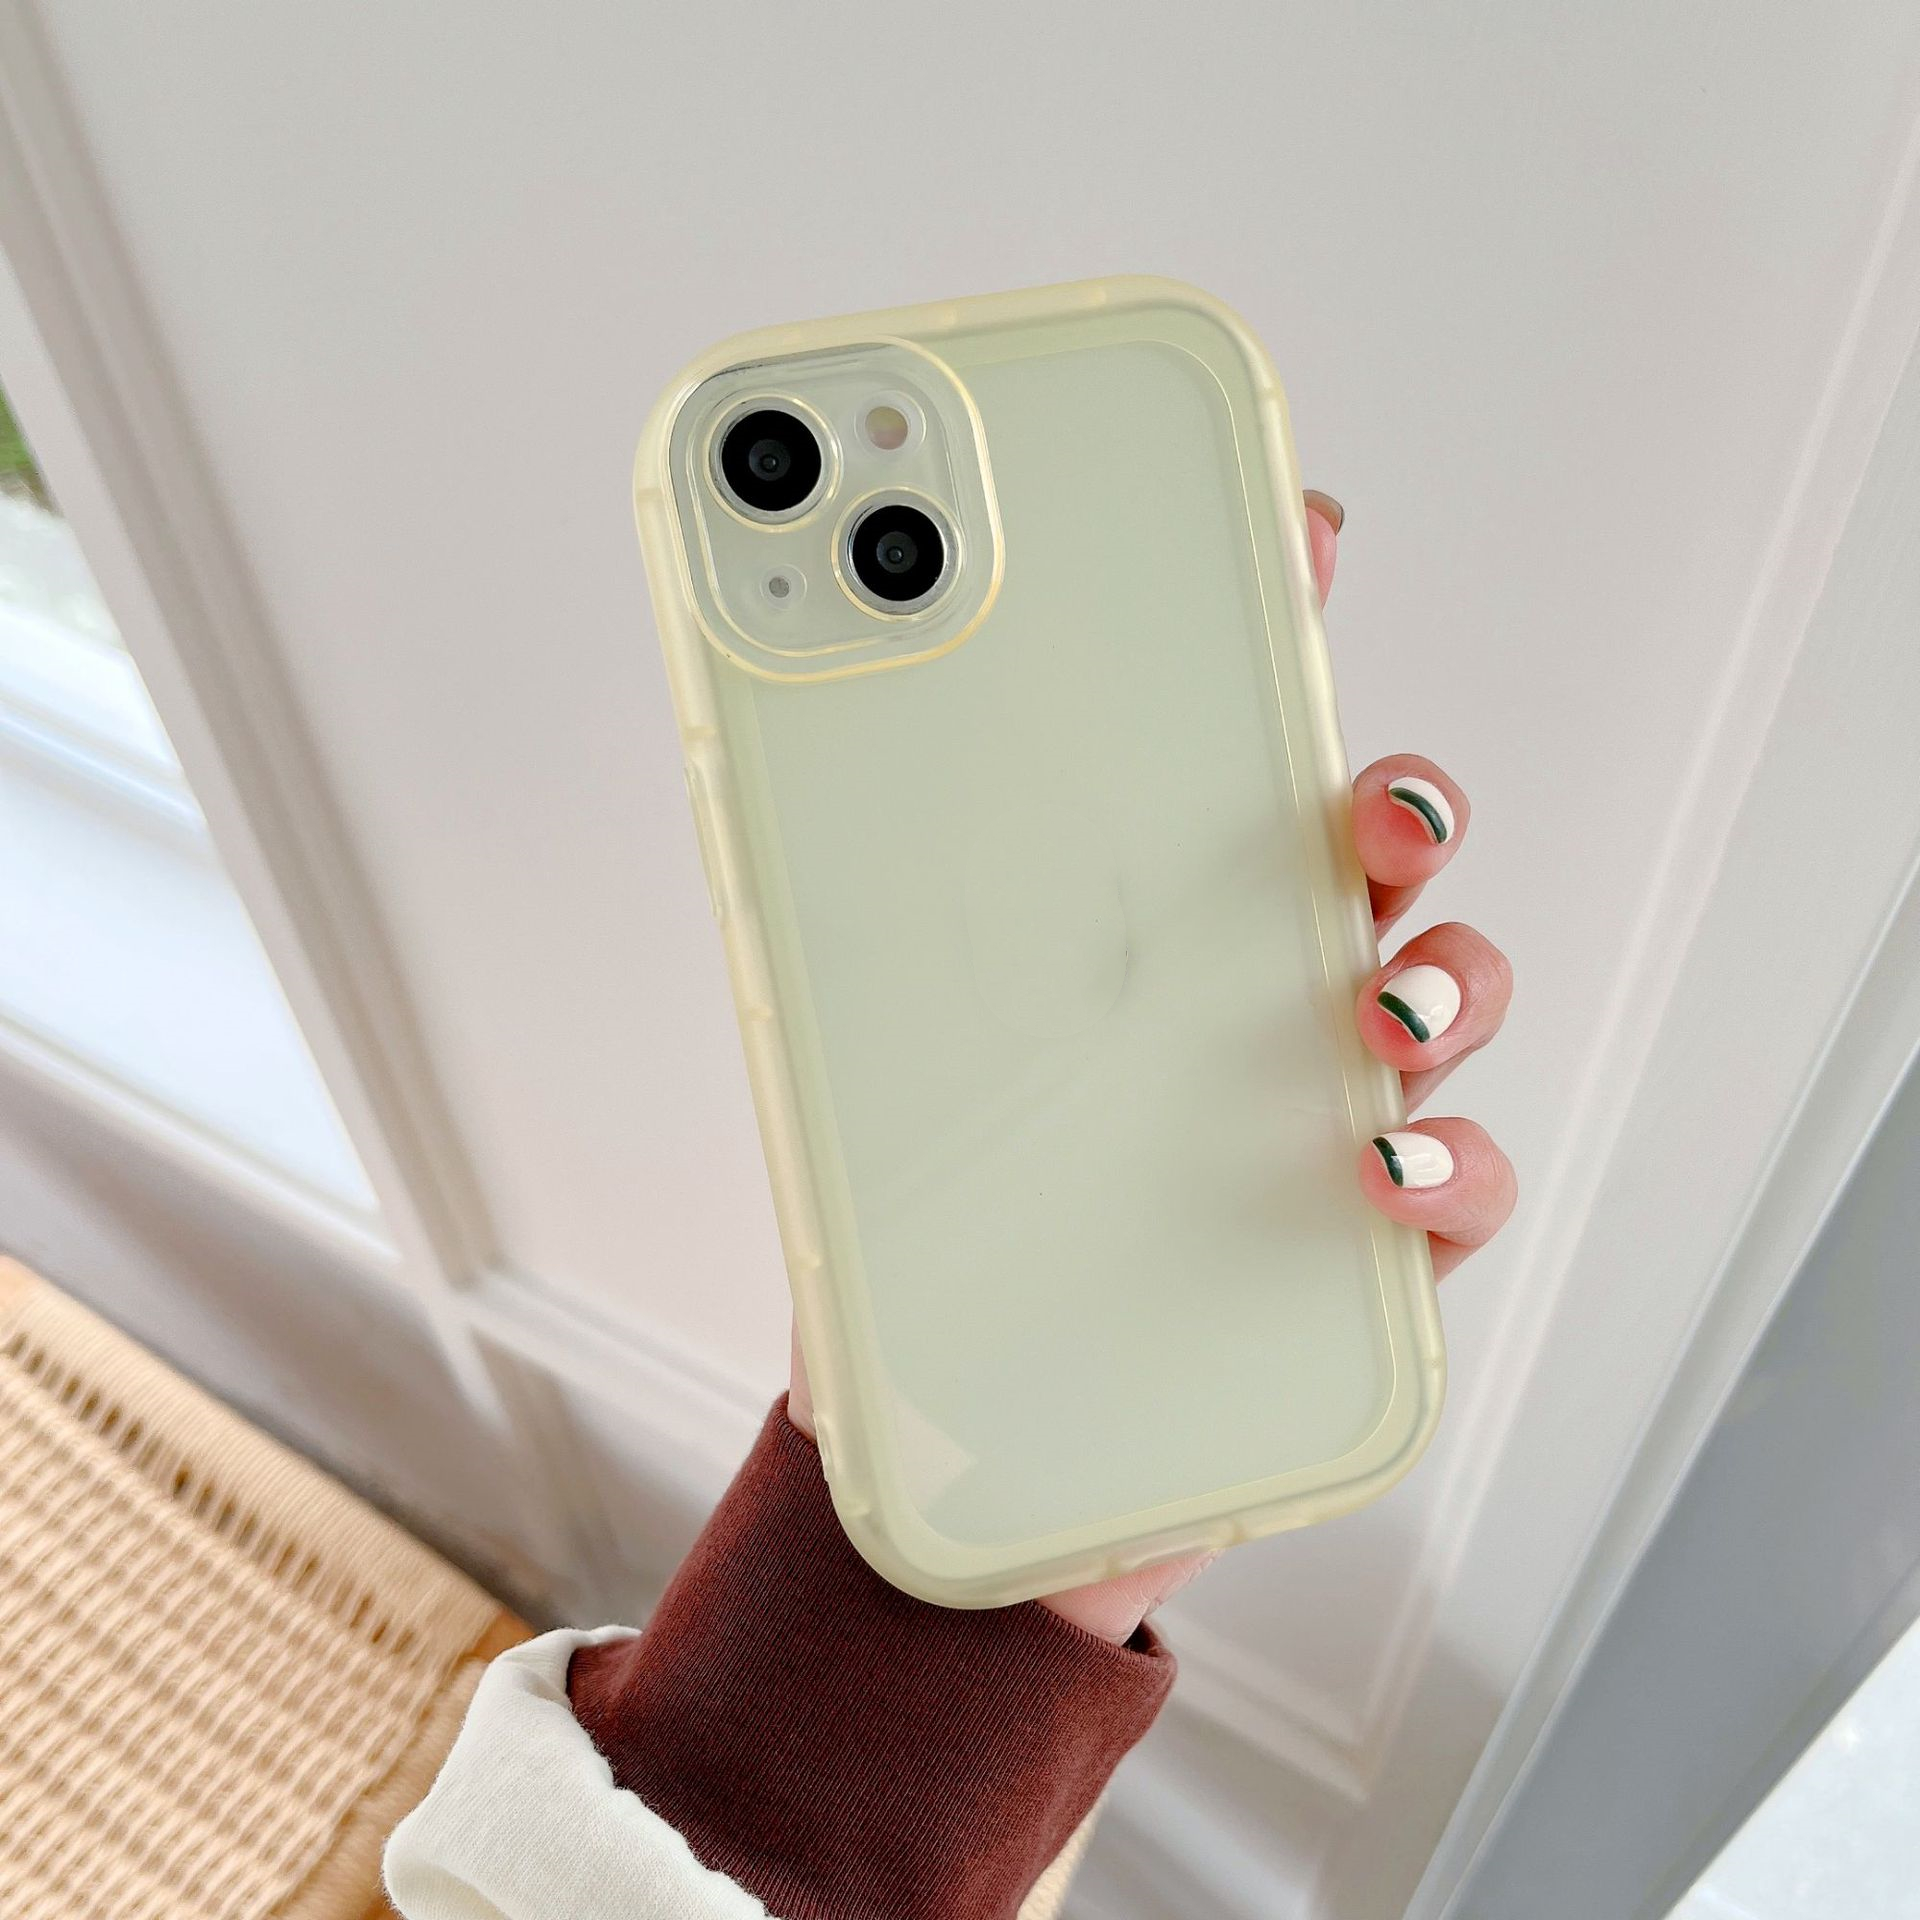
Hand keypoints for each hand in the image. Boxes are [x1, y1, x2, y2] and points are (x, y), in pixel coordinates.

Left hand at [791, 488, 1516, 1639]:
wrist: (956, 1458)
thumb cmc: (919, 1241)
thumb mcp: (850, 1066)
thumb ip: (830, 919)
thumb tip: (763, 751)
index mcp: (1139, 928)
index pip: (1221, 754)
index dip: (1273, 630)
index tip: (1292, 531)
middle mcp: (1252, 997)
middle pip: (1371, 862)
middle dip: (1394, 804)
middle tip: (1365, 808)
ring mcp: (1326, 1114)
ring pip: (1447, 998)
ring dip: (1446, 973)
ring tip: (1373, 1000)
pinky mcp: (1369, 1258)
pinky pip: (1457, 1189)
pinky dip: (1448, 1164)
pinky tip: (1379, 1163)